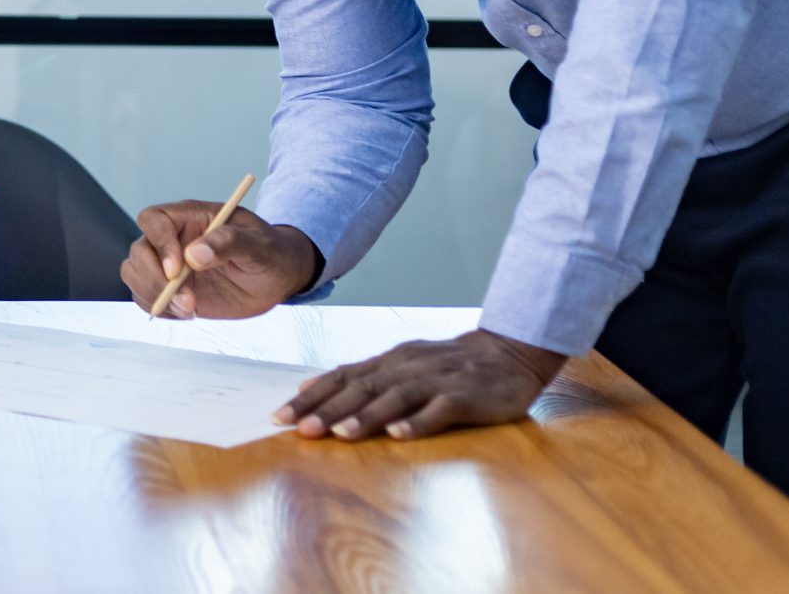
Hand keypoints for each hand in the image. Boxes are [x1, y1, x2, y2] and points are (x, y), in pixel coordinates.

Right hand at [122, 202, 320, 318]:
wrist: (276, 277)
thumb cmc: (271, 252)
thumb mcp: (260, 245)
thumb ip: (229, 242)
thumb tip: (195, 254)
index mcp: (191, 217)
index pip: (155, 220)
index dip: (160, 244)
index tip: (178, 271)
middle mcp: (173, 238)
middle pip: (139, 251)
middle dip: (156, 279)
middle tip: (187, 302)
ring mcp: (169, 264)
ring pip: (135, 273)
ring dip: (154, 295)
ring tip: (190, 310)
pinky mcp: (171, 288)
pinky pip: (145, 296)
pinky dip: (159, 309)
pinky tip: (187, 313)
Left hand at [277, 329, 566, 440]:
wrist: (508, 354)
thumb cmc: (446, 366)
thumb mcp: (399, 364)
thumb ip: (358, 376)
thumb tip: (308, 387)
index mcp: (388, 361)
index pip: (341, 377)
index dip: (311, 397)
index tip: (280, 416)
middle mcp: (406, 367)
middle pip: (361, 387)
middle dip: (328, 408)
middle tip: (300, 430)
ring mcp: (436, 380)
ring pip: (396, 397)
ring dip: (367, 416)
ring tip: (341, 433)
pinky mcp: (465, 397)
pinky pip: (440, 410)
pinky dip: (419, 421)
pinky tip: (400, 435)